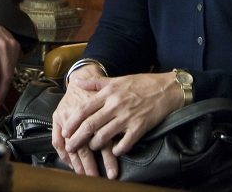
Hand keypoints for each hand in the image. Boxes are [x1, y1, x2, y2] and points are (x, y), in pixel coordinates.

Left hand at [54, 72, 180, 178]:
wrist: (165, 89)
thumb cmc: (140, 84)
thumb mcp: (117, 79)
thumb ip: (95, 83)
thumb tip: (77, 82)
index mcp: (109, 93)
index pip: (85, 109)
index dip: (72, 122)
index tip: (65, 131)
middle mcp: (116, 105)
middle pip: (91, 125)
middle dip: (78, 138)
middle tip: (70, 146)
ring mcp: (127, 117)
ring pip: (104, 136)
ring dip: (95, 145)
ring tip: (92, 147)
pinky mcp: (139, 127)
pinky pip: (124, 144)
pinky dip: (117, 150)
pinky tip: (114, 151)